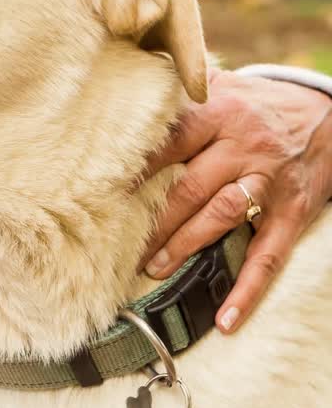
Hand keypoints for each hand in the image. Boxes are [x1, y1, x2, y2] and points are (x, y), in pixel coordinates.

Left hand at [142, 69, 331, 333]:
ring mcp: (270, 182)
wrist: (329, 112)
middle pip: (190, 188)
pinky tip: (227, 318)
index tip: (98, 192)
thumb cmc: (255, 105)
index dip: (133, 170)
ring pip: (221, 217)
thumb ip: (176, 100)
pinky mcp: (293, 212)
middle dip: (153, 221)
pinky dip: (248, 289)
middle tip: (116, 246)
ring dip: (184, 246)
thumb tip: (117, 104)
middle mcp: (244, 147)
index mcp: (219, 114)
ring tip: (153, 269)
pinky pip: (269, 255)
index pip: (168, 143)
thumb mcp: (220, 89)